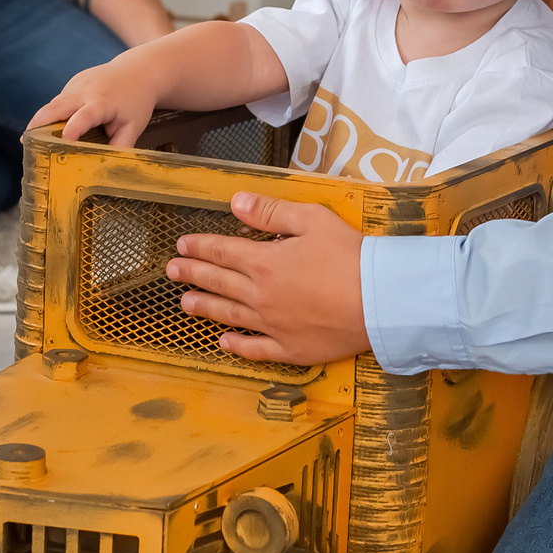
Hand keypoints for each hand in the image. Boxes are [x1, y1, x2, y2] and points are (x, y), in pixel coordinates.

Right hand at [28, 58, 162, 148]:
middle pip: (56, 106)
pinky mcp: (72, 84)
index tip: (63, 141)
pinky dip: (49, 115)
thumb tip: (105, 169)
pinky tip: (44, 130)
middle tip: (25, 142)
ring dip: (38, 121)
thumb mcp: (133, 127)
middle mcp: (86, 91)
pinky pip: (58, 101)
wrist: (138, 70)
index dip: (73, 128)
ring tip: (27, 141)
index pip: (85, 115)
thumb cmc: (136, 102)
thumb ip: (120, 147)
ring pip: (53, 104)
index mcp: (103, 102)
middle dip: (39, 123)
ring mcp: (76, 85)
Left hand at [167, 192, 367, 365]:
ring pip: (229, 316)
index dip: (199, 246)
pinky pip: (256, 350)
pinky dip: (237, 346)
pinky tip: (224, 342)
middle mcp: (261, 296)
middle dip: (192, 274)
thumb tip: (236, 202)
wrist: (380, 301)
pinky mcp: (291, 349)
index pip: (222, 251)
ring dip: (205, 307)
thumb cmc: (351, 256)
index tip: (182, 245)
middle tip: (173, 270)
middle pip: (218, 283)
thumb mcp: (312, 220)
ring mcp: (273, 326)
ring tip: (185, 303)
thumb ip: (271, 212)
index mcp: (264, 262)